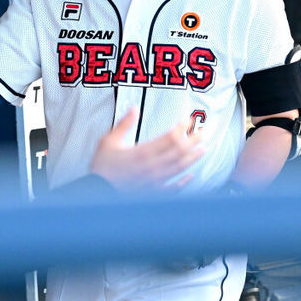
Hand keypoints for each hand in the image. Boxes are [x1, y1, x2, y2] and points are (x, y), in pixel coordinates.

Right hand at [88, 108, 204, 192]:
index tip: (188, 121)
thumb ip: (124, 124)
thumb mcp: (108, 140)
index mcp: (142, 152)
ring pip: (179, 168)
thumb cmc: (102, 167)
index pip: (169, 137)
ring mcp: (154, 181)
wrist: (96, 191)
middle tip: (204, 132)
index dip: (182, 128)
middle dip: (193, 140)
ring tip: (203, 149)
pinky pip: (173, 188)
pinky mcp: (152, 192)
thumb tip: (133, 109)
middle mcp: (152, 166)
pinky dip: (184, 182)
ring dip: (193, 158)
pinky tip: (191, 176)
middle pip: (179, 151)